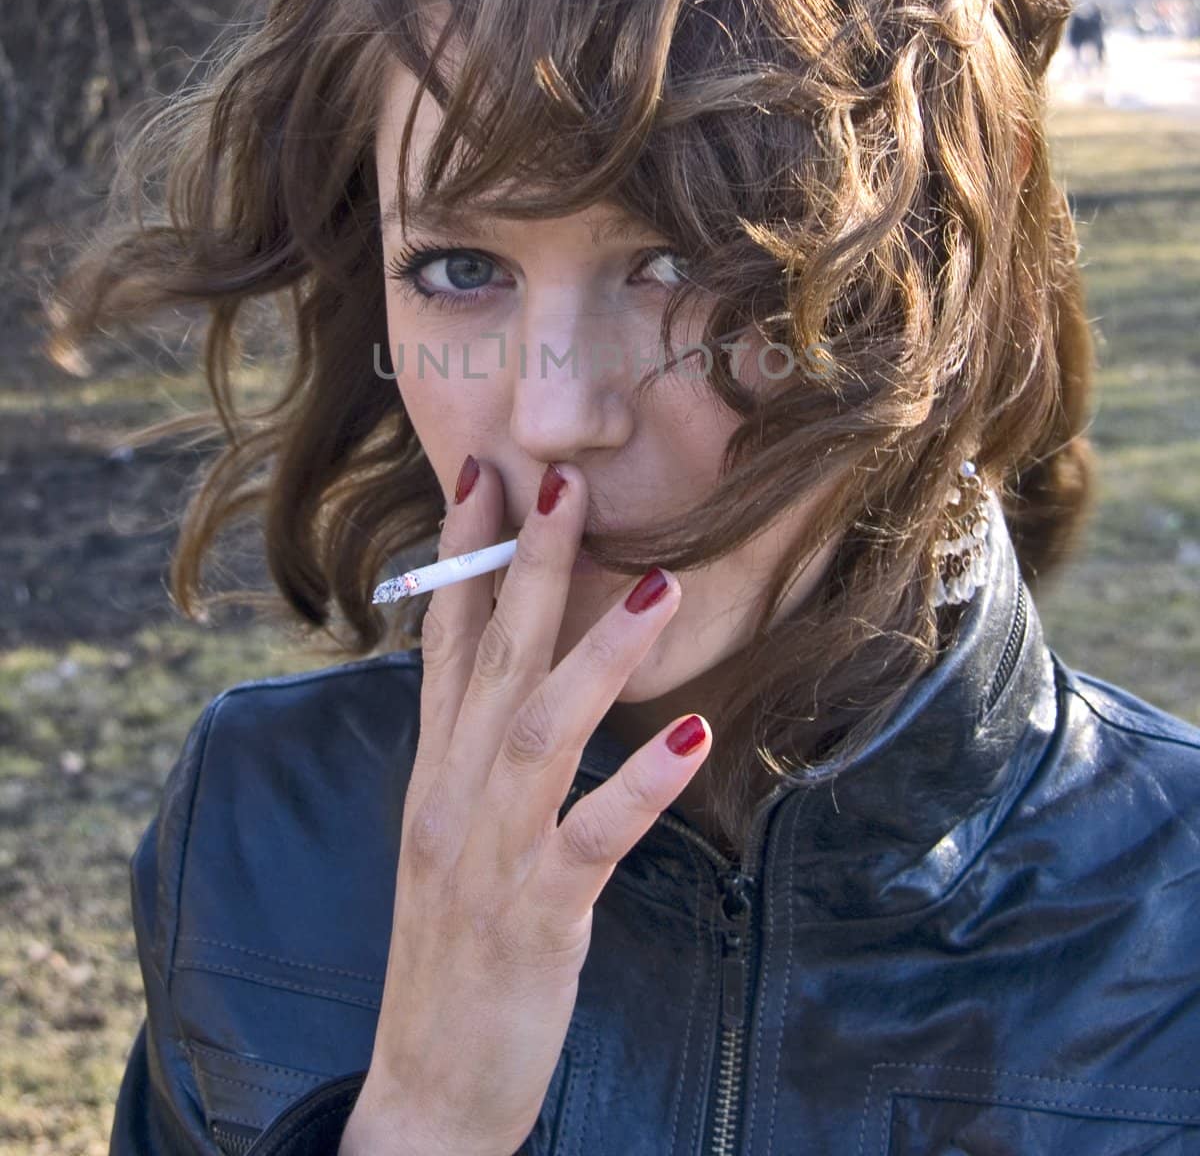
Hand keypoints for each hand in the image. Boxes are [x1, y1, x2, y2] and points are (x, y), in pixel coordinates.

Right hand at [338, 456, 709, 1155]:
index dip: (462, 557)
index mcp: (436, 774)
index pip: (444, 643)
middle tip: (560, 482)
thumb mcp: (452, 836)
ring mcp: (488, 856)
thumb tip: (519, 679)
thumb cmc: (456, 951)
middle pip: (493, 661)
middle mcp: (451, 799)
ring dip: (596, 656)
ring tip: (653, 586)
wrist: (426, 1090)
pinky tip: (692, 737)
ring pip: (539, 732)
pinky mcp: (534, 917)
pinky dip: (640, 786)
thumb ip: (479, 755)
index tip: (485, 477)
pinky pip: (591, 839)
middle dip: (524, 566)